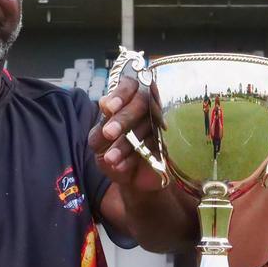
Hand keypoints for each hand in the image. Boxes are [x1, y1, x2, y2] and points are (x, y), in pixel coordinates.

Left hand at [88, 75, 166, 192]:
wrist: (130, 182)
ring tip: (110, 158)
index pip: (130, 85)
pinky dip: (135, 157)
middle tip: (109, 133)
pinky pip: (155, 146)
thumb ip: (101, 124)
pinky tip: (121, 166)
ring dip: (126, 143)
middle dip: (124, 118)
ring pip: (148, 125)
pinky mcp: (168, 145)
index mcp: (128, 102)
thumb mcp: (99, 142)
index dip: (121, 93)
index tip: (109, 108)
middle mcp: (147, 109)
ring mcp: (160, 126)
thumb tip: (104, 102)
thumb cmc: (113, 155)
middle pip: (142, 101)